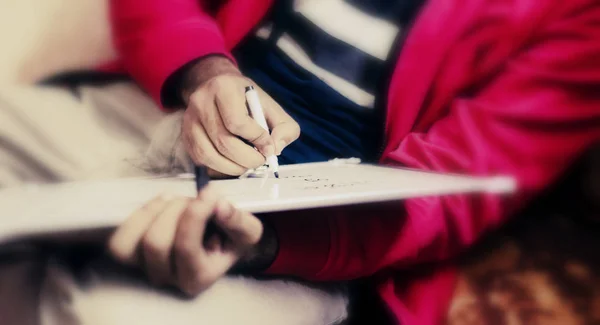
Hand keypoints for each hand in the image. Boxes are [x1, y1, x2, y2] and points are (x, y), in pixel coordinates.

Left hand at [108, 186, 265, 295]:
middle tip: (192, 199)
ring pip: (133, 242)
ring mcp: (144, 268)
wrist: (217, 242)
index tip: (209, 193)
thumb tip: (219, 205)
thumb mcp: (247, 231)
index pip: (185, 247)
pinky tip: (160, 204)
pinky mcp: (129, 256)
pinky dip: (139, 215)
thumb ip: (238, 221)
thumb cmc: (230, 237)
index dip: (194, 215)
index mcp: (198, 278)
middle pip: (156, 242)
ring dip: (155, 211)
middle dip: (175, 210)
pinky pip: (119, 240)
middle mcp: (168, 279)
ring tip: (175, 200)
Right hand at [180, 56, 299, 176]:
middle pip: (223, 142)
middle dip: (247, 158)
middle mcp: (201, 102)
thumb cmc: (246, 99)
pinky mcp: (186, 137)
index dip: (256, 139)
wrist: (217, 87)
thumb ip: (284, 127)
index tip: (268, 146)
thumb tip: (275, 149)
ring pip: (210, 155)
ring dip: (233, 167)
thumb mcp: (270, 106)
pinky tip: (233, 164)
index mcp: (223, 88)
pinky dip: (220, 169)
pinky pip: (202, 161)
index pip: (237, 122)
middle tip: (260, 160)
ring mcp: (189, 120)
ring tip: (248, 164)